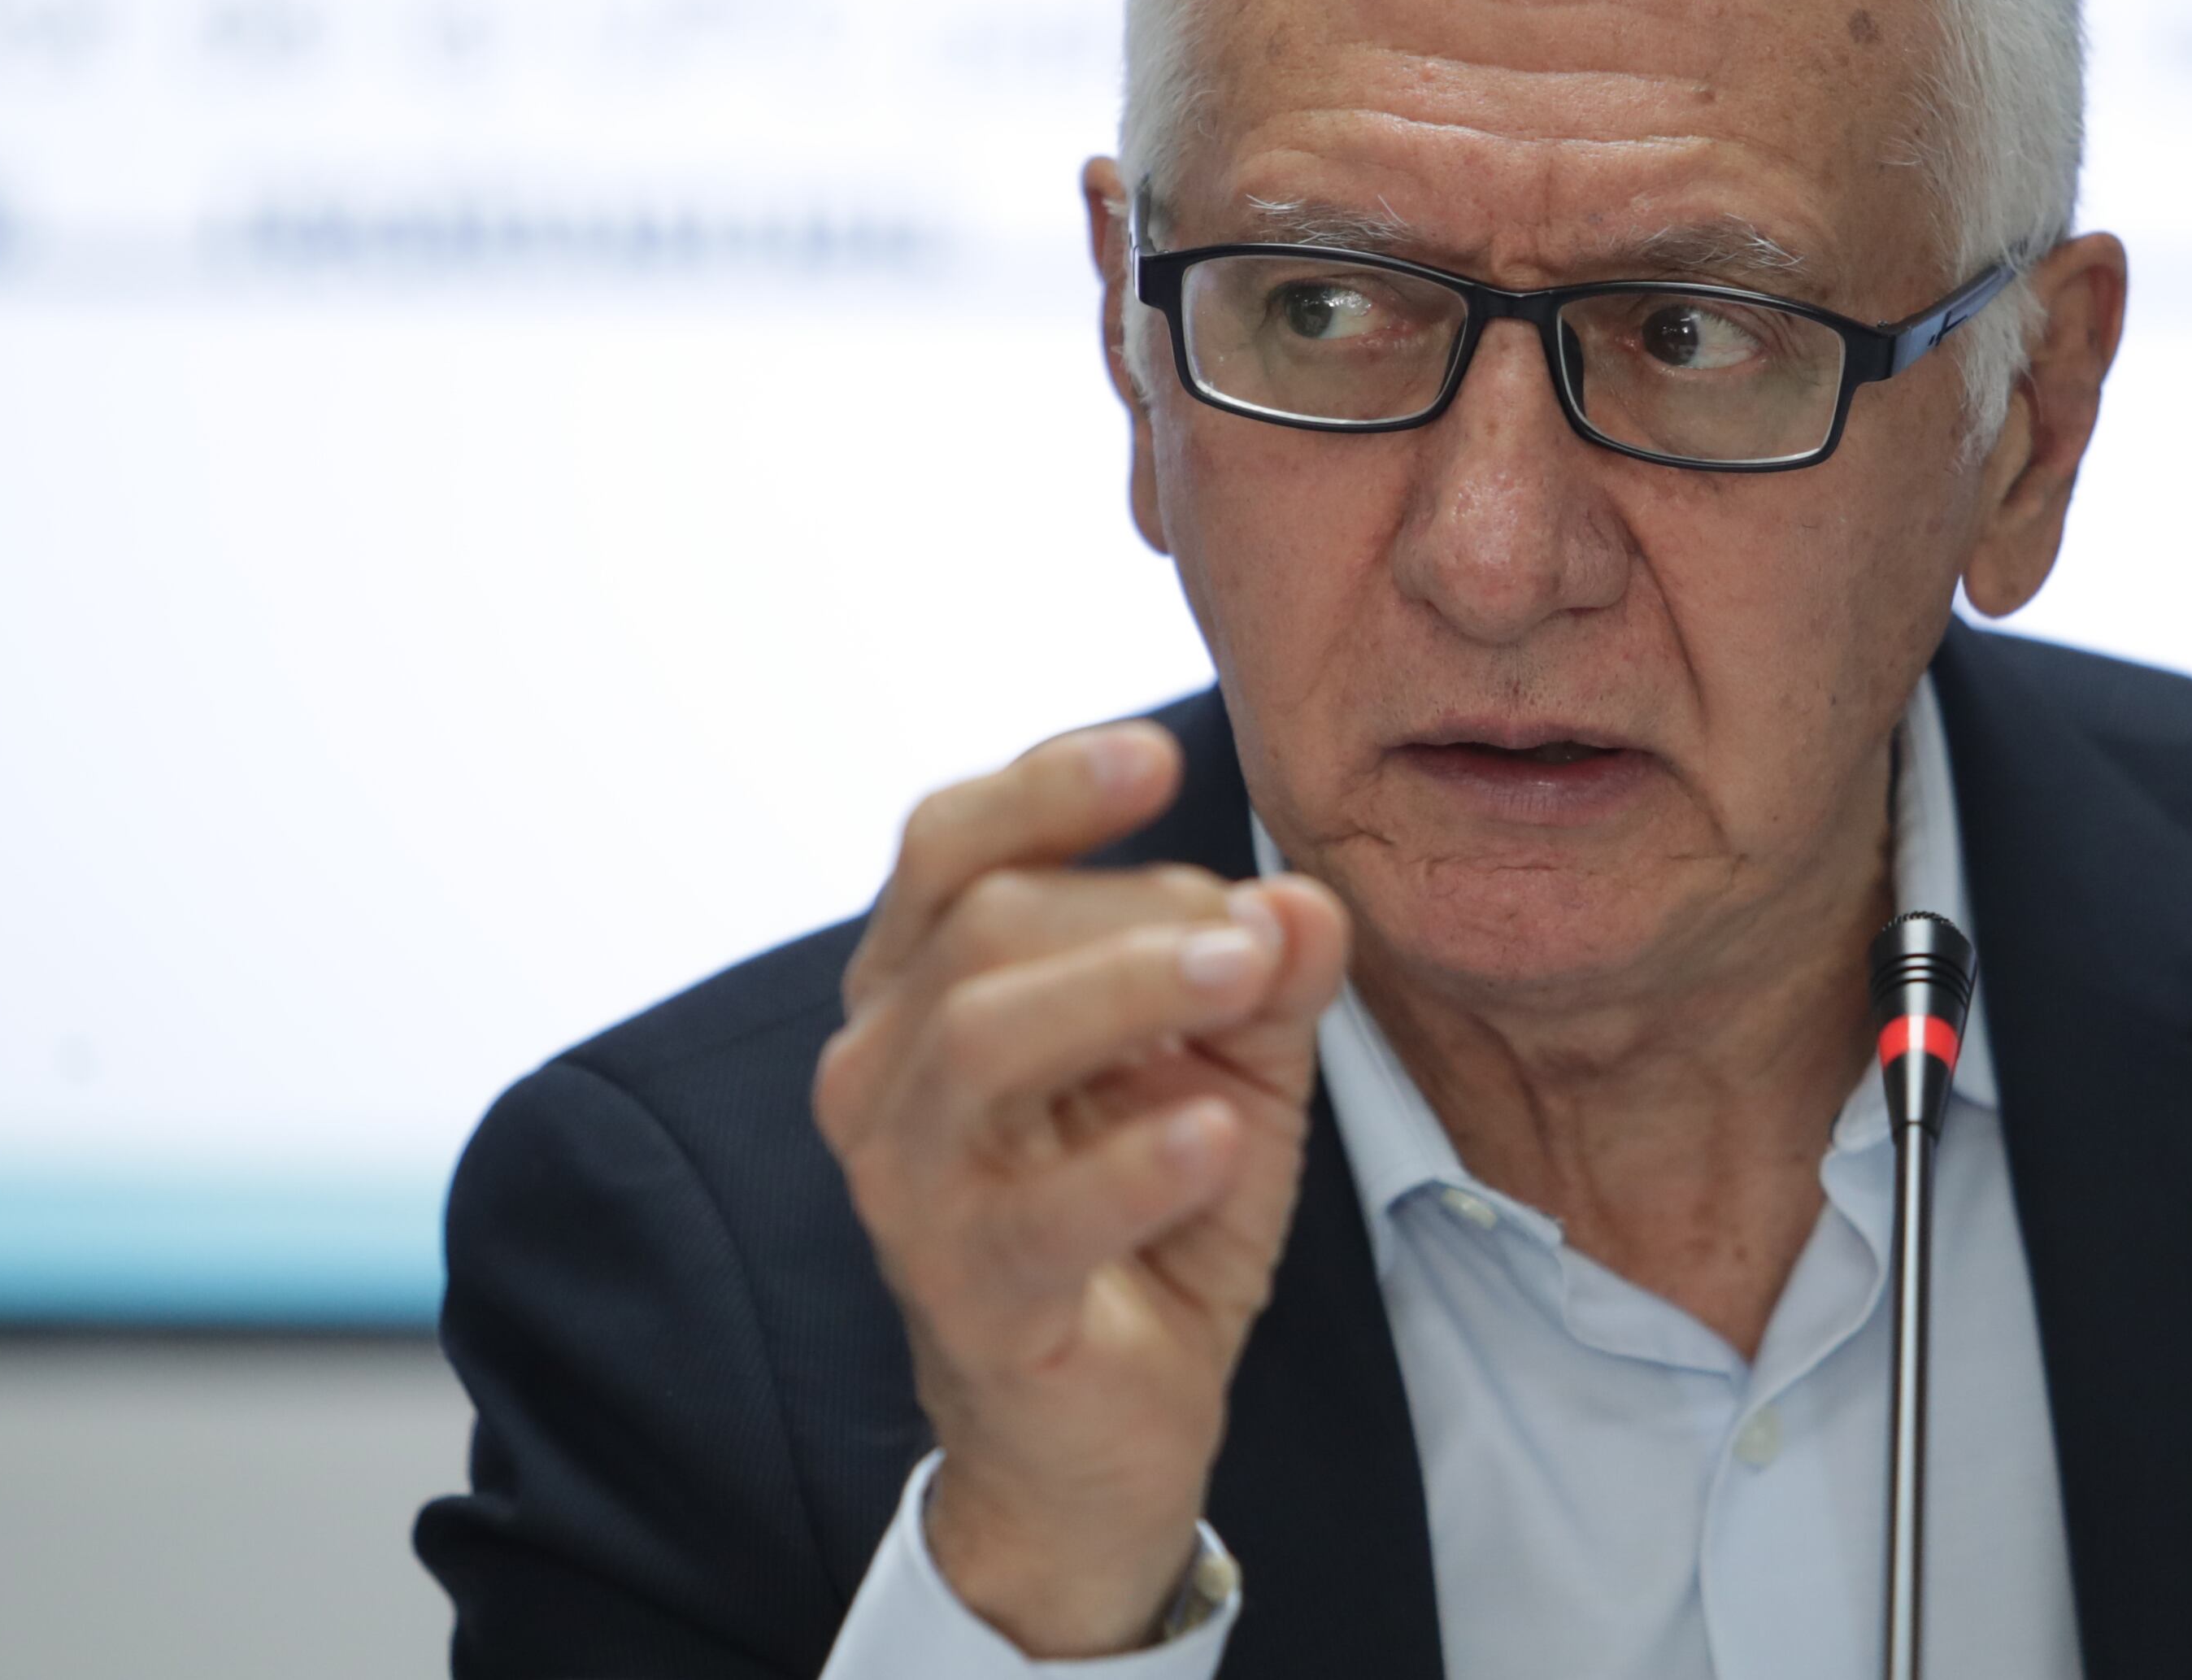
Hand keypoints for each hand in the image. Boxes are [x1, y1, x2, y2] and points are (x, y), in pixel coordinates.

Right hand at [812, 721, 1348, 1654]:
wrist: (1105, 1434)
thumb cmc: (1145, 1221)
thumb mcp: (1230, 1070)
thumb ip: (1266, 979)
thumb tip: (1307, 899)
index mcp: (926, 991)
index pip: (950, 846)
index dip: (1043, 787)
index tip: (1153, 757)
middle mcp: (883, 1075)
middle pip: (982, 925)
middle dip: (1135, 907)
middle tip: (1256, 933)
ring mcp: (909, 1190)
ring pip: (978, 1040)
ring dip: (1125, 989)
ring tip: (1243, 978)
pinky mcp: (966, 1300)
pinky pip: (1031, 1217)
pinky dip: (1131, 1164)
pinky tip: (1215, 1136)